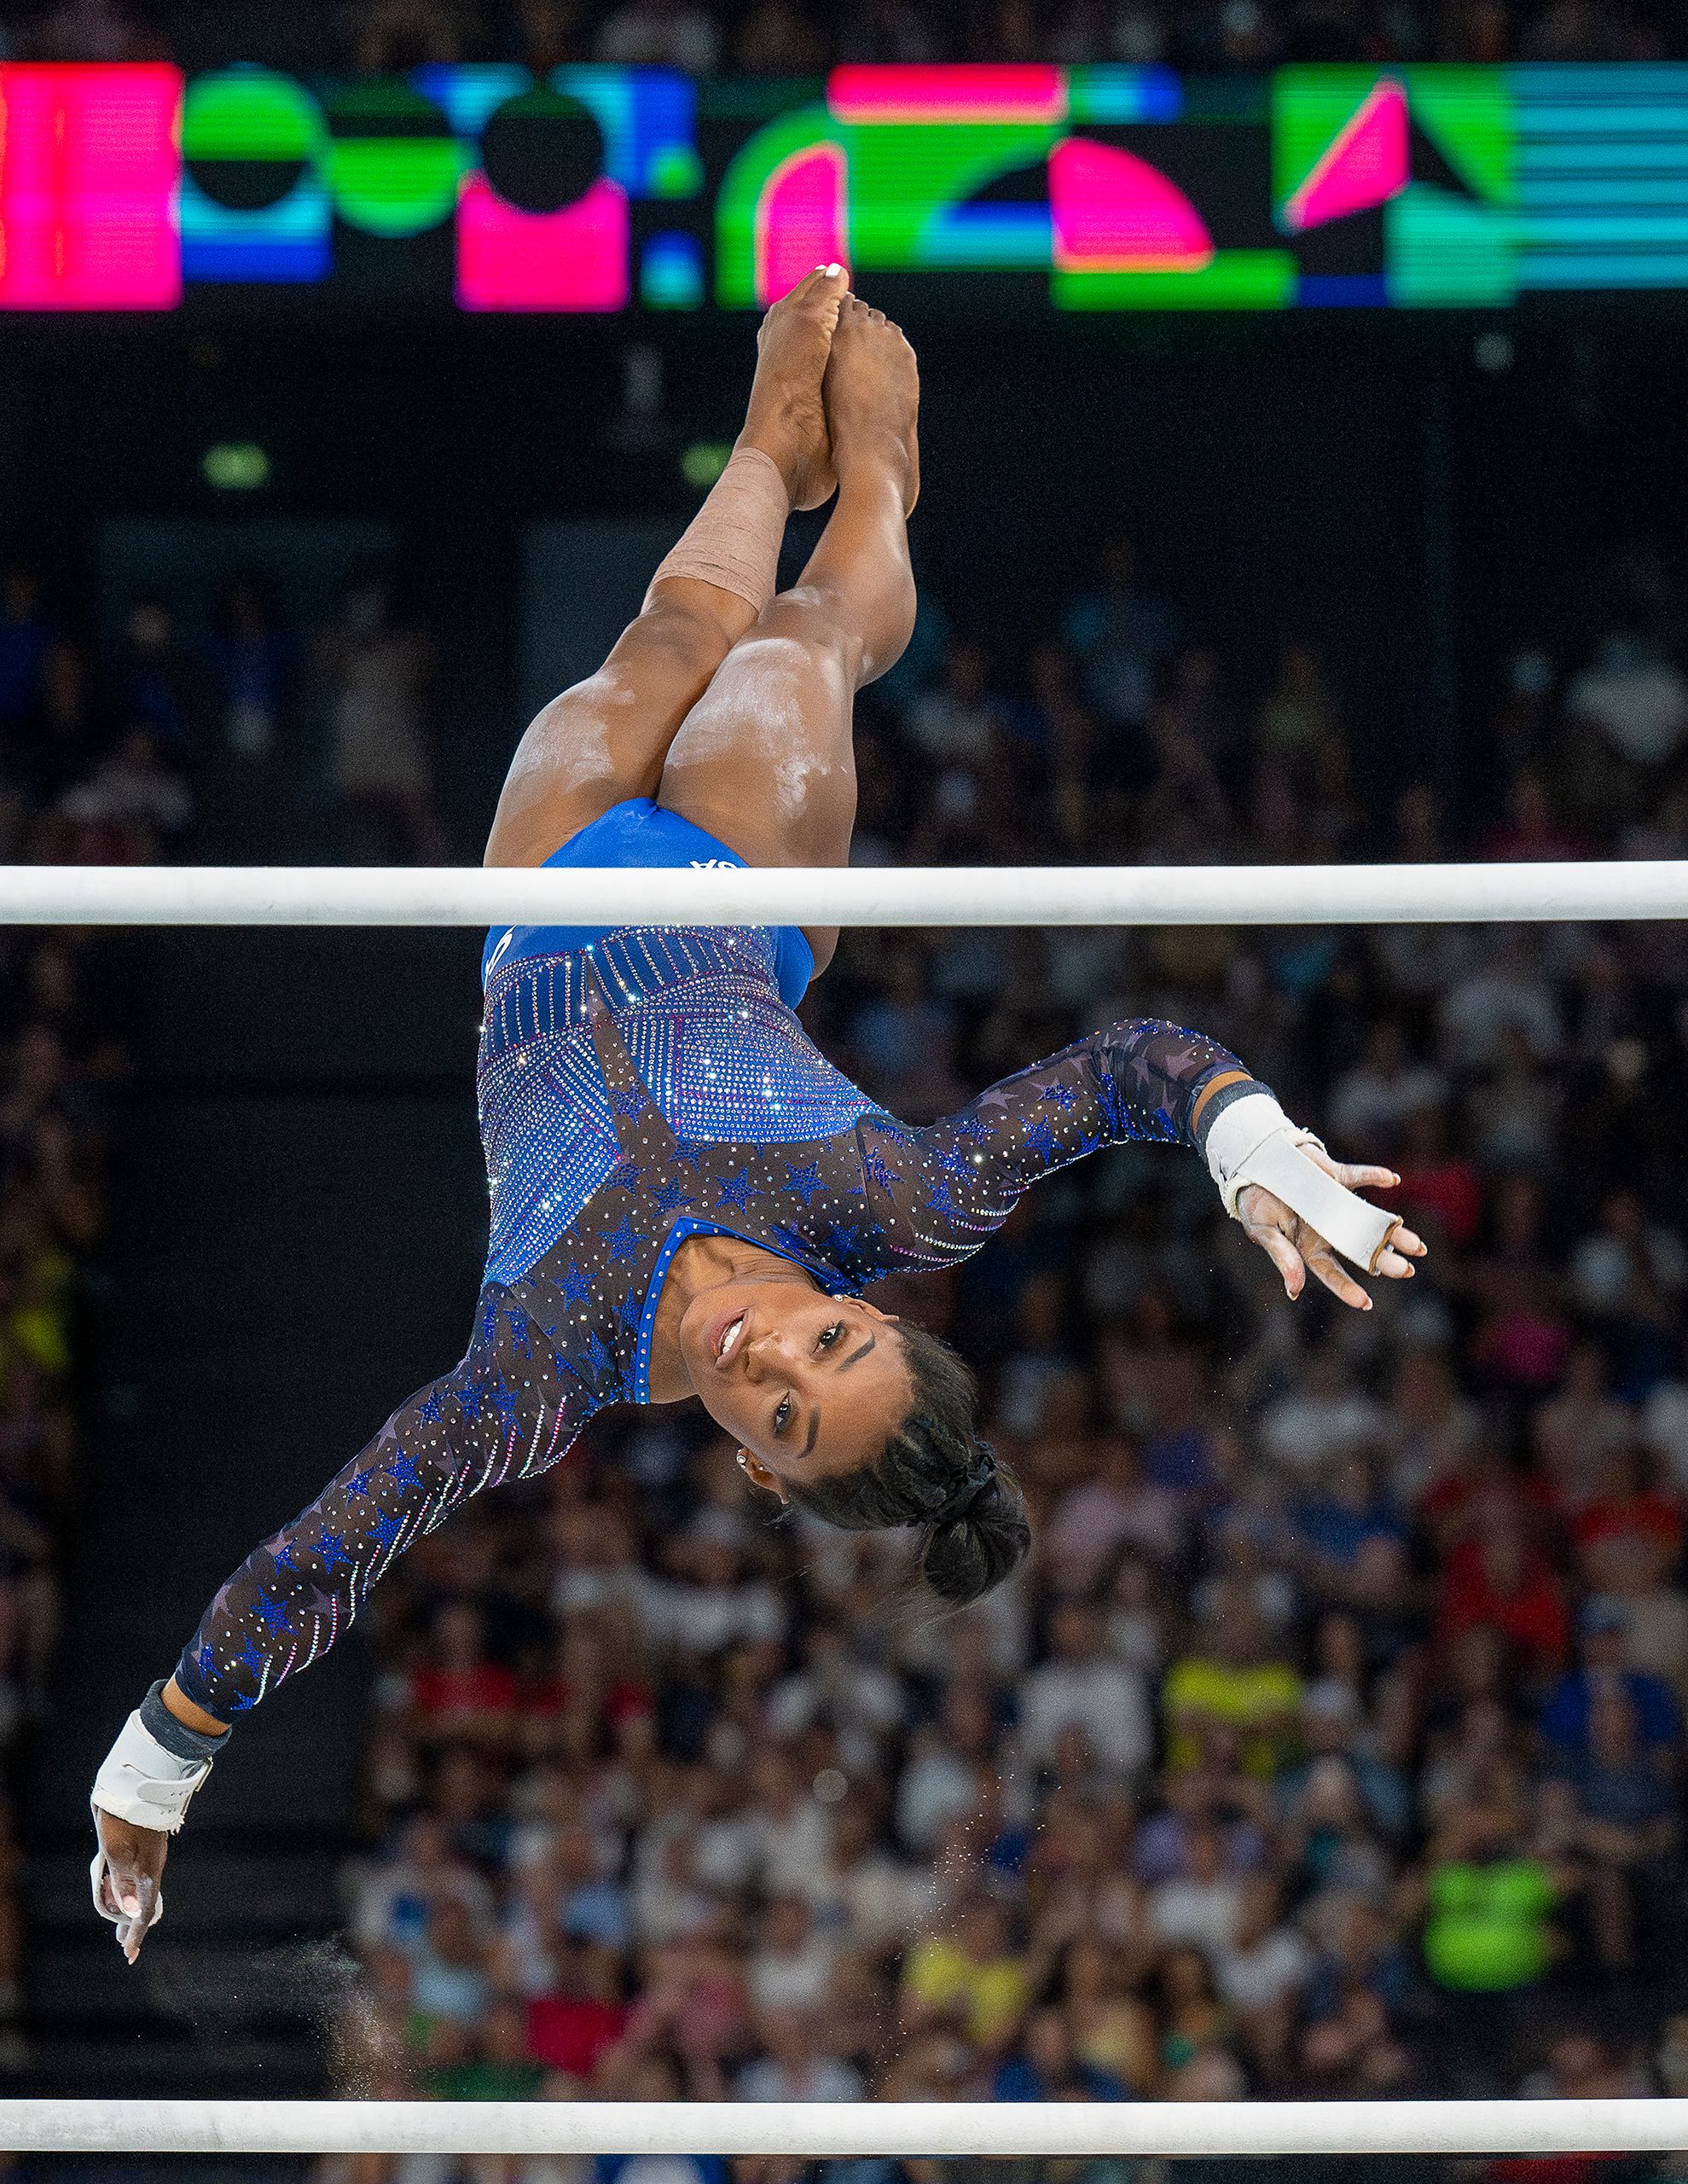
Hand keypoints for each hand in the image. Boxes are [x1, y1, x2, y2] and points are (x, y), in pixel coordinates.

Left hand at [94, 1805, 167, 1962]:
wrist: (138, 1781)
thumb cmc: (123, 1817)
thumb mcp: (117, 1849)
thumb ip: (123, 1882)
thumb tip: (131, 1914)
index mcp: (148, 1870)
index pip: (144, 1910)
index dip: (136, 1932)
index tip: (129, 1954)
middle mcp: (151, 1865)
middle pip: (144, 1902)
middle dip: (133, 1924)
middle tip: (124, 1945)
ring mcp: (149, 1855)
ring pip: (141, 1889)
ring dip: (130, 1907)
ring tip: (120, 1923)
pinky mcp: (144, 1846)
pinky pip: (138, 1876)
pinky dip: (129, 1890)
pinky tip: (122, 1890)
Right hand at [1237, 1149, 1425, 1309]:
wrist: (1254, 1164)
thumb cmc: (1255, 1203)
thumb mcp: (1263, 1231)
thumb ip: (1282, 1256)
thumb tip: (1295, 1291)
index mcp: (1309, 1246)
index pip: (1331, 1272)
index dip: (1347, 1289)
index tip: (1366, 1303)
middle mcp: (1329, 1228)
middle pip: (1360, 1249)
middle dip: (1383, 1261)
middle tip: (1406, 1271)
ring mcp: (1336, 1203)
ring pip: (1369, 1219)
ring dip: (1392, 1229)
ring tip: (1416, 1245)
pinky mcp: (1337, 1177)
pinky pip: (1359, 1177)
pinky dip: (1375, 1177)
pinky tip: (1393, 1180)